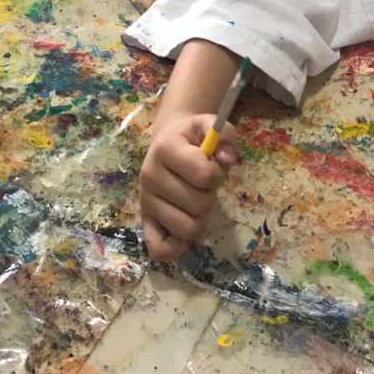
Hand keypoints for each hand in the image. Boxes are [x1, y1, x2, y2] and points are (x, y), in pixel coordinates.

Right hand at [140, 113, 237, 260]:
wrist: (166, 143)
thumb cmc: (191, 138)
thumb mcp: (208, 125)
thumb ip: (224, 134)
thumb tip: (228, 158)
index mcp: (165, 149)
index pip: (205, 175)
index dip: (217, 173)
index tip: (212, 166)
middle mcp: (149, 176)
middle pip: (199, 205)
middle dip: (209, 195)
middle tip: (201, 184)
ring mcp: (145, 201)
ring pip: (188, 228)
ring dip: (200, 218)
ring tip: (193, 200)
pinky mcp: (145, 221)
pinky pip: (159, 248)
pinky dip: (176, 247)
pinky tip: (183, 233)